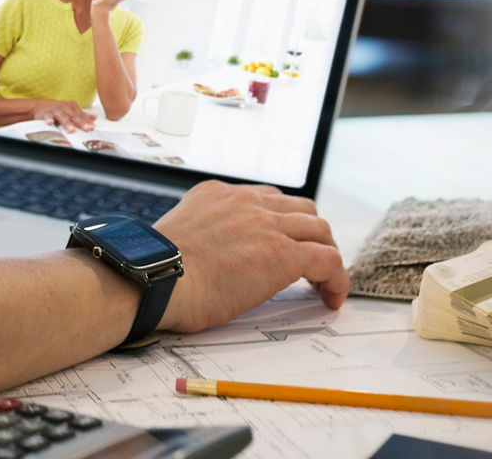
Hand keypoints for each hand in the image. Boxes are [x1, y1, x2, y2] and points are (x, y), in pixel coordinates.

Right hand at [31, 100, 96, 131]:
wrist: (39, 106)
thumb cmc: (57, 110)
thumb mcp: (70, 111)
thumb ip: (82, 115)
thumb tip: (94, 118)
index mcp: (72, 107)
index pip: (81, 116)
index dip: (87, 122)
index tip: (92, 127)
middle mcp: (65, 108)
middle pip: (74, 116)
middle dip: (80, 122)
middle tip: (86, 128)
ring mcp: (55, 110)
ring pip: (62, 117)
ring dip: (67, 123)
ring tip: (71, 129)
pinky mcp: (45, 114)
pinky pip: (48, 117)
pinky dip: (49, 119)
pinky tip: (50, 122)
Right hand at [152, 181, 347, 333]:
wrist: (155, 278)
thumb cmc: (157, 270)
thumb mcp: (181, 234)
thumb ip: (203, 234)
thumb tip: (211, 258)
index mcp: (217, 194)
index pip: (266, 199)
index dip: (282, 223)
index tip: (283, 243)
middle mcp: (245, 201)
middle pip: (300, 208)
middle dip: (311, 235)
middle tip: (311, 263)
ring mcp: (266, 224)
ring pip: (320, 229)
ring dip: (326, 254)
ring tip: (324, 281)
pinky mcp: (283, 254)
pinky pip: (328, 261)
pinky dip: (336, 279)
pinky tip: (331, 297)